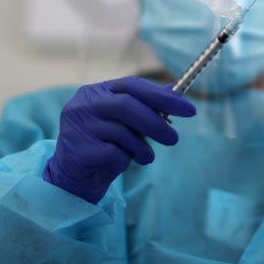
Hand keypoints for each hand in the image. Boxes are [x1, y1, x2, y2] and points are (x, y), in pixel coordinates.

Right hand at [43, 77, 195, 202]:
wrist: (74, 178)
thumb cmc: (104, 145)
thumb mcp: (126, 124)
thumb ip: (146, 107)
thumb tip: (176, 93)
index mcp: (96, 91)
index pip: (133, 85)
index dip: (163, 96)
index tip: (189, 109)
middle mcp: (83, 104)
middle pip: (127, 106)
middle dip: (156, 123)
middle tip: (174, 139)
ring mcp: (77, 126)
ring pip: (122, 132)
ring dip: (141, 148)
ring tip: (145, 157)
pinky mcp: (77, 150)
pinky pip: (113, 154)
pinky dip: (124, 161)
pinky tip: (119, 164)